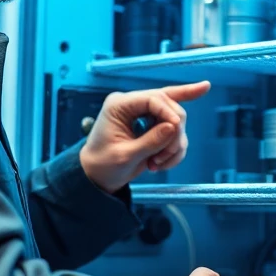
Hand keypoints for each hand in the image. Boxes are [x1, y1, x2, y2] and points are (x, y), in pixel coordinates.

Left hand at [79, 81, 210, 192]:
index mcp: (119, 105)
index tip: (177, 128)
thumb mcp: (126, 156)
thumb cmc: (104, 165)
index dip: (168, 112)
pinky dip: (174, 149)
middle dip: (175, 130)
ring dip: (174, 144)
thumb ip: (150, 141)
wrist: (98, 176)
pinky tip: (162, 163)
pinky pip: (175, 132)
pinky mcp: (152, 126)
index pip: (152, 99)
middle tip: (168, 153)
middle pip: (168, 104)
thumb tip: (174, 126)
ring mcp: (144, 114)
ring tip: (157, 163)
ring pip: (176, 119)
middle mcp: (133, 104)